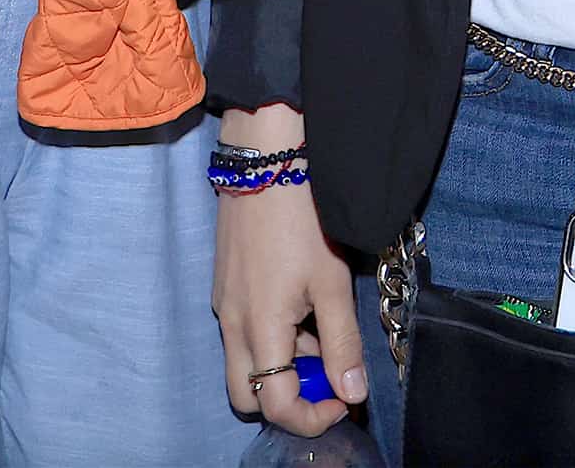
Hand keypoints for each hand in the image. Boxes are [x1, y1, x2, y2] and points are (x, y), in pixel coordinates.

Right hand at [212, 108, 367, 435]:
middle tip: (325, 373)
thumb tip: (351, 393)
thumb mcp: (331, 284)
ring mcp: (222, 304)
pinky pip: (242, 331)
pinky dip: (271, 336)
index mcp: (257, 329)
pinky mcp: (224, 285)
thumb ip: (341, 344)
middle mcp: (230, 324)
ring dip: (282, 364)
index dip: (311, 417)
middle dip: (286, 399)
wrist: (266, 158)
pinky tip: (301, 304)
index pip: (274, 405)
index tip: (342, 399)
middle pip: (246, 396)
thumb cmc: (304, 217)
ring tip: (320, 327)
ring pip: (245, 363)